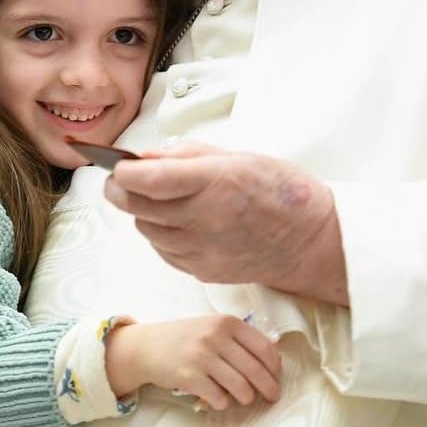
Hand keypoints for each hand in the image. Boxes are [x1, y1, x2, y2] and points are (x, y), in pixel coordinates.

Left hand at [105, 144, 348, 304]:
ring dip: (141, 212)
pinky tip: (175, 222)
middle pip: (137, 206)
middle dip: (120, 189)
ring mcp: (202, 250)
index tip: (118, 164)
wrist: (309, 241)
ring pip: (146, 230)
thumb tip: (145, 157)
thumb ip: (187, 155)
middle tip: (121, 178)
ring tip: (157, 199)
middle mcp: (204, 219)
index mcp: (215, 182)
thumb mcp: (238, 156)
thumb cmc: (279, 192)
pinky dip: (159, 234)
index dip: (123, 171)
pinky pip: (163, 250)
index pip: (149, 179)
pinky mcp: (202, 270)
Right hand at [105, 315, 280, 410]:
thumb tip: (271, 364)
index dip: (275, 368)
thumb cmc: (185, 338)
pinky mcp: (189, 376)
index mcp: (227, 322)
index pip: (264, 347)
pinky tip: (218, 399)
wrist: (147, 346)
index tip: (277, 377)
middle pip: (256, 370)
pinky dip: (223, 403)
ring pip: (241, 387)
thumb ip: (238, 339)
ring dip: (246, 398)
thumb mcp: (212, 327)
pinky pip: (219, 398)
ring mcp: (202, 356)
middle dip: (269, 388)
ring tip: (244, 399)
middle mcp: (216, 336)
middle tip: (272, 397)